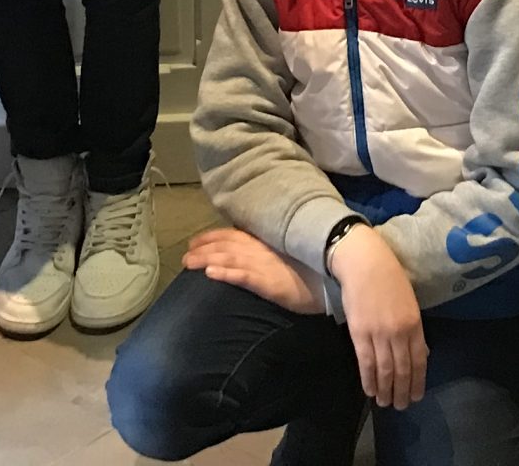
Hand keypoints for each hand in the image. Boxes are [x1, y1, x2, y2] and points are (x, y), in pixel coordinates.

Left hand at [182, 227, 325, 313]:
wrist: (334, 277)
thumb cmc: (315, 267)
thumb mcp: (291, 254)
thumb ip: (272, 249)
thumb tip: (256, 246)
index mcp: (266, 241)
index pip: (233, 234)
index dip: (212, 236)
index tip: (194, 240)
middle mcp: (261, 249)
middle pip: (226, 245)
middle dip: (203, 248)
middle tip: (185, 255)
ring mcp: (264, 265)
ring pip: (229, 258)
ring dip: (206, 259)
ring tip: (188, 262)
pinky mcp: (269, 283)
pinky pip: (243, 277)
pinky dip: (226, 273)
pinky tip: (211, 273)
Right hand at [327, 224, 426, 409]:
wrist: (364, 262)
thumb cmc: (389, 278)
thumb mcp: (410, 302)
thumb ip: (414, 329)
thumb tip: (420, 354)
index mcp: (415, 324)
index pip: (419, 361)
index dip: (418, 381)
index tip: (416, 396)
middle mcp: (399, 332)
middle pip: (402, 369)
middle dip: (402, 391)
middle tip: (401, 406)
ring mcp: (378, 333)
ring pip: (384, 370)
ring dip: (385, 390)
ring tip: (385, 403)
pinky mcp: (359, 333)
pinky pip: (366, 362)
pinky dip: (368, 379)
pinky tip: (370, 390)